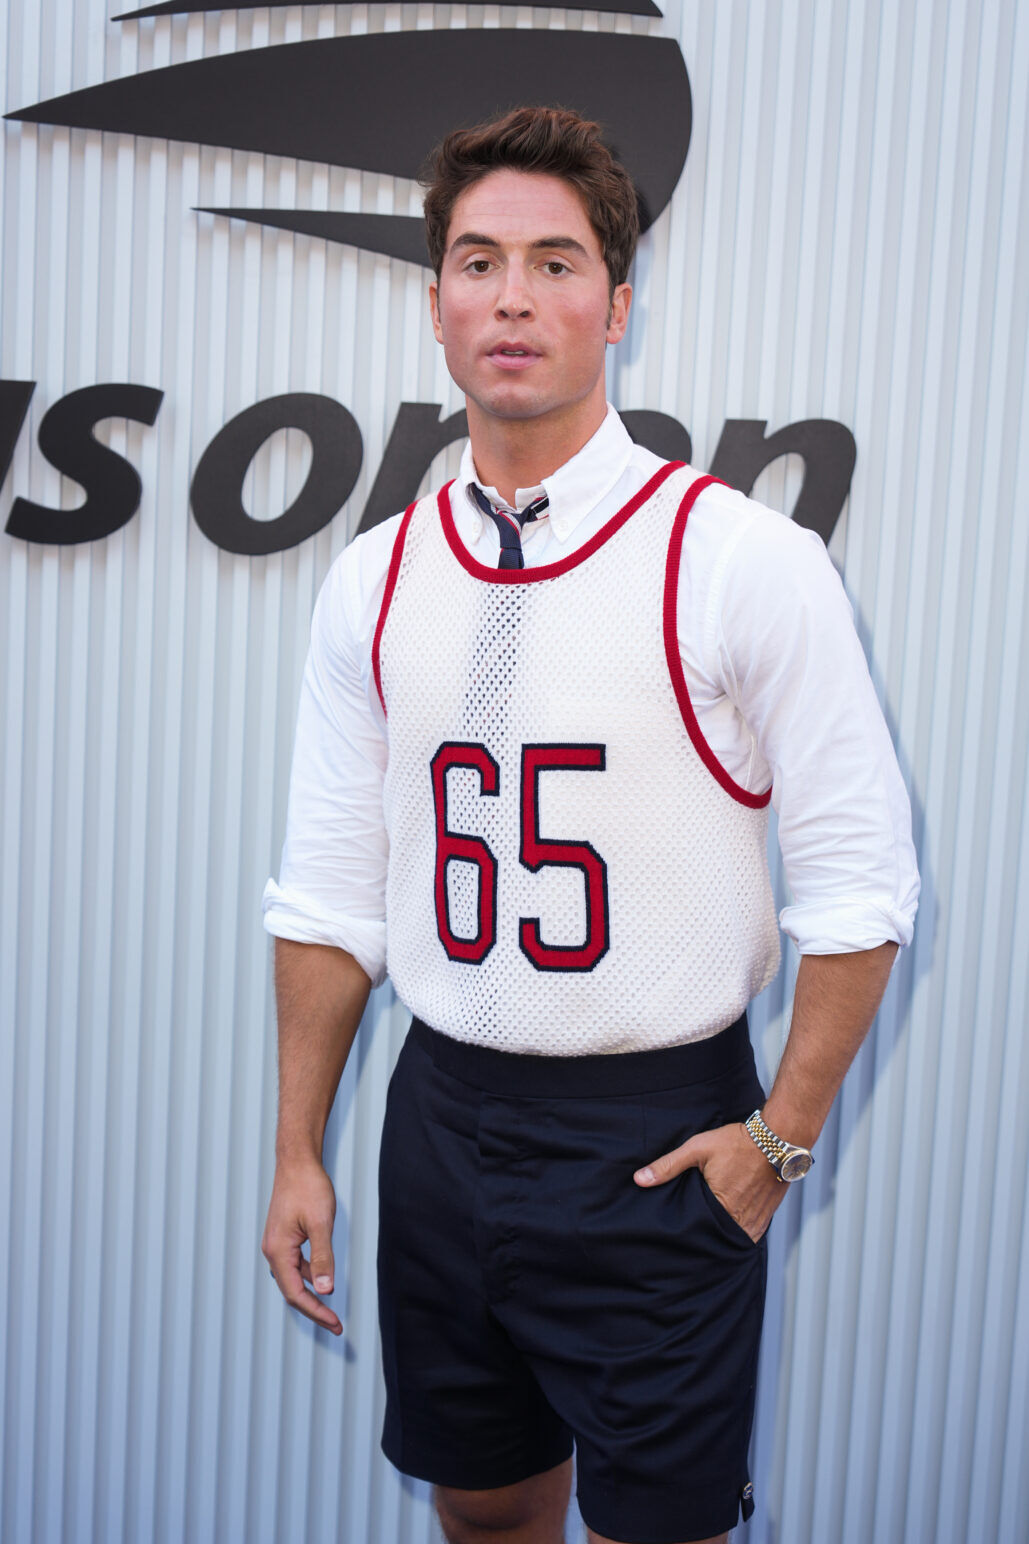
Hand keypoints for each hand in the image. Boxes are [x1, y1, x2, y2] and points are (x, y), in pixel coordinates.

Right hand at [262, 1157, 342, 1334]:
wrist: (297, 1161)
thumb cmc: (308, 1187)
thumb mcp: (320, 1224)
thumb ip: (323, 1258)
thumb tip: (325, 1290)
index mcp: (278, 1251)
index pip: (296, 1294)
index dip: (316, 1312)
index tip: (335, 1323)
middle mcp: (273, 1251)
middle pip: (292, 1291)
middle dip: (314, 1310)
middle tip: (335, 1324)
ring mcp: (277, 1245)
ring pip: (294, 1279)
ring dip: (312, 1294)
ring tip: (331, 1308)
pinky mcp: (284, 1238)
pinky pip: (295, 1266)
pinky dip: (309, 1276)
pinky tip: (322, 1277)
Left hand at [633, 1121, 786, 1242]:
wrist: (777, 1138)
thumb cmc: (738, 1142)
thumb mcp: (697, 1149)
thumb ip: (668, 1166)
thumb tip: (640, 1179)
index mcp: (721, 1206)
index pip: (696, 1230)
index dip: (686, 1228)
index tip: (677, 1227)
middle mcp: (740, 1219)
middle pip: (715, 1236)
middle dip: (704, 1234)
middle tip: (692, 1229)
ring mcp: (756, 1220)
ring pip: (733, 1237)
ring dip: (722, 1234)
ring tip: (709, 1229)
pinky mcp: (767, 1216)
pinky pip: (749, 1233)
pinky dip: (739, 1230)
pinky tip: (729, 1223)